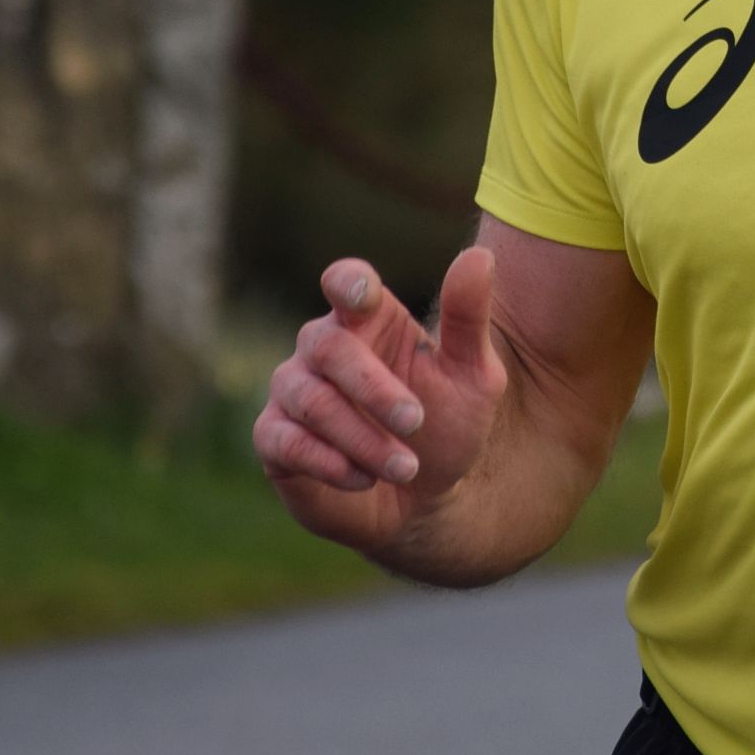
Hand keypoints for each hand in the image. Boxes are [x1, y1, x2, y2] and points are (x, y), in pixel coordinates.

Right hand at [253, 248, 505, 557]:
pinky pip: (285, 441)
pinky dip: (328, 462)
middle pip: (329, 346)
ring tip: (405, 466)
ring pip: (311, 400)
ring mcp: (294, 391)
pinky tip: (364, 479)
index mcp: (370, 318)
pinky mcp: (274, 439)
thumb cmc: (448, 424)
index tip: (361, 296)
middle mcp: (323, 346)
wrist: (428, 499)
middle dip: (373, 388)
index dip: (348, 284)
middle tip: (416, 421)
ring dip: (362, 437)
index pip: (346, 282)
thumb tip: (480, 255)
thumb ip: (470, 319)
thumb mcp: (475, 376)